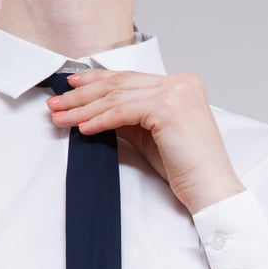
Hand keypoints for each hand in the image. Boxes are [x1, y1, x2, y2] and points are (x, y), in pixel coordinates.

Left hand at [46, 70, 245, 214]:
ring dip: (84, 108)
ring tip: (61, 118)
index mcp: (181, 85)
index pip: (129, 78)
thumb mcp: (152, 136)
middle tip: (56, 103)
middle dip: (82, 94)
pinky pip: (123, 112)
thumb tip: (98, 112)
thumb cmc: (187, 169)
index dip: (97, 81)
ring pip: (117, 96)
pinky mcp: (168, 108)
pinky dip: (99, 120)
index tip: (71, 87)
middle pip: (120, 84)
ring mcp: (176, 92)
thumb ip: (130, 119)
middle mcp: (181, 82)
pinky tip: (82, 128)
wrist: (211, 189)